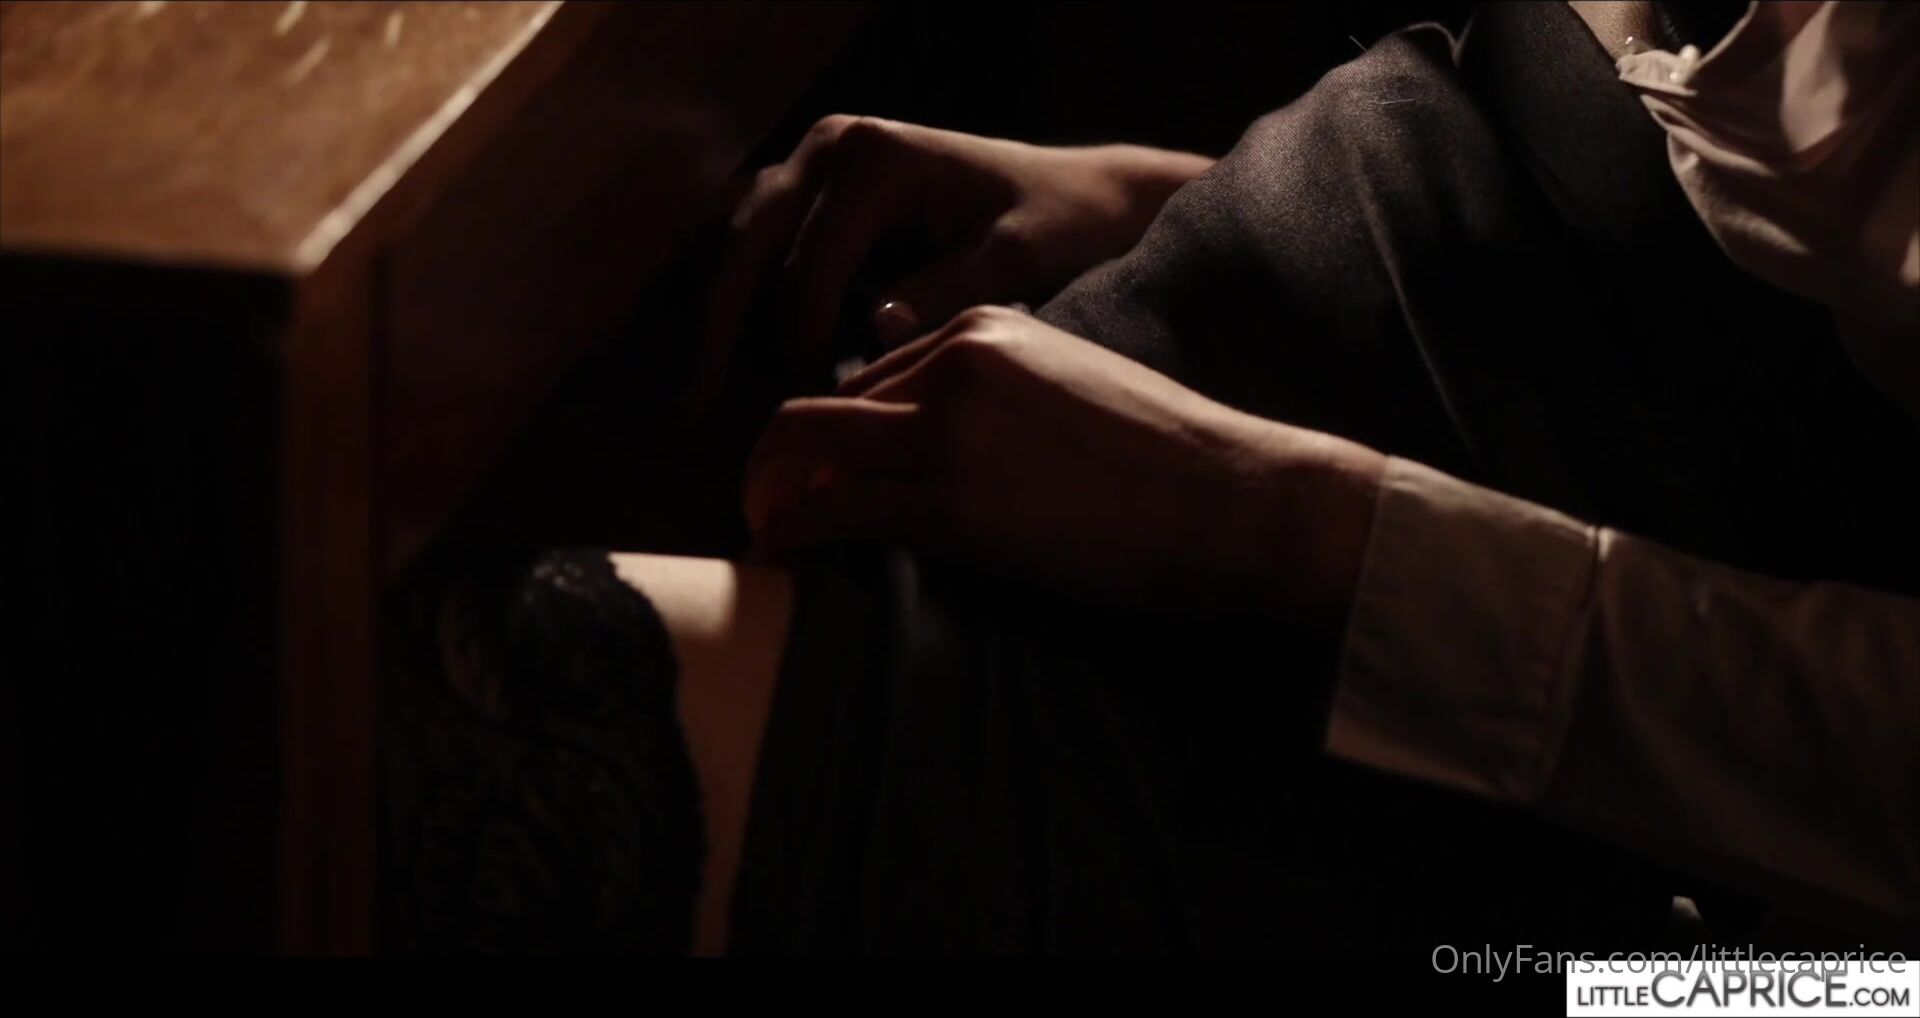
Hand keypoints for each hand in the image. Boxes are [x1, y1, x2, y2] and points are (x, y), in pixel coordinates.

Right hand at [698, 115, 1212, 402]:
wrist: (1084, 195)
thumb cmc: (1060, 222)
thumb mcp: (1017, 258)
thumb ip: (948, 289)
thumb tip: (875, 330)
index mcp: (875, 158)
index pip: (811, 262)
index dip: (797, 342)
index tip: (800, 410)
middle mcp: (834, 149)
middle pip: (749, 241)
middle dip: (724, 327)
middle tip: (701, 406)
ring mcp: (820, 165)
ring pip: (744, 242)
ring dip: (723, 317)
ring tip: (701, 398)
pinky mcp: (821, 194)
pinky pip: (767, 249)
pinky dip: (750, 306)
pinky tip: (736, 370)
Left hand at [742, 306, 1387, 618]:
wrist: (1236, 497)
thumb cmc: (1173, 458)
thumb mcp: (1076, 384)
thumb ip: (1003, 395)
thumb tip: (945, 446)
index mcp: (988, 329)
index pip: (870, 375)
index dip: (831, 430)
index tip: (811, 470)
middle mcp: (957, 363)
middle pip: (821, 404)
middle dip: (774, 457)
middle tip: (759, 503)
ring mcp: (952, 432)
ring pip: (806, 448)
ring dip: (767, 493)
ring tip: (760, 532)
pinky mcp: (955, 505)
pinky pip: (837, 512)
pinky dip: (794, 533)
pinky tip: (780, 555)